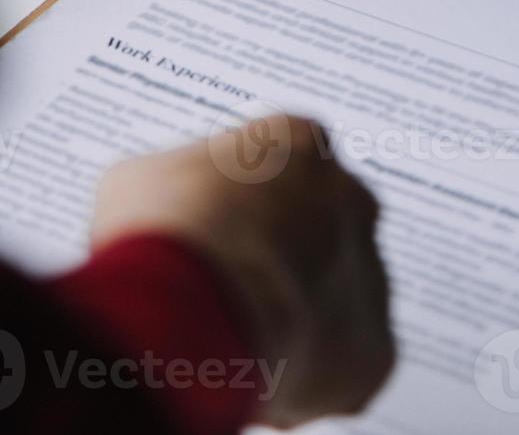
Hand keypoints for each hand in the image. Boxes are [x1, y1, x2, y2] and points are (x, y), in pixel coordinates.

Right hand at [91, 114, 393, 426]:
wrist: (194, 305)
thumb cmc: (164, 231)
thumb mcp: (142, 178)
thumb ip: (178, 185)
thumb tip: (167, 208)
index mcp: (300, 144)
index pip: (280, 170)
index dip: (240, 208)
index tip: (213, 233)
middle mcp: (352, 200)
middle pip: (317, 233)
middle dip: (276, 260)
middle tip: (224, 288)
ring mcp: (371, 274)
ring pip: (331, 301)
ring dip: (292, 315)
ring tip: (231, 334)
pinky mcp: (375, 349)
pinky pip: (342, 365)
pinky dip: (304, 375)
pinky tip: (257, 371)